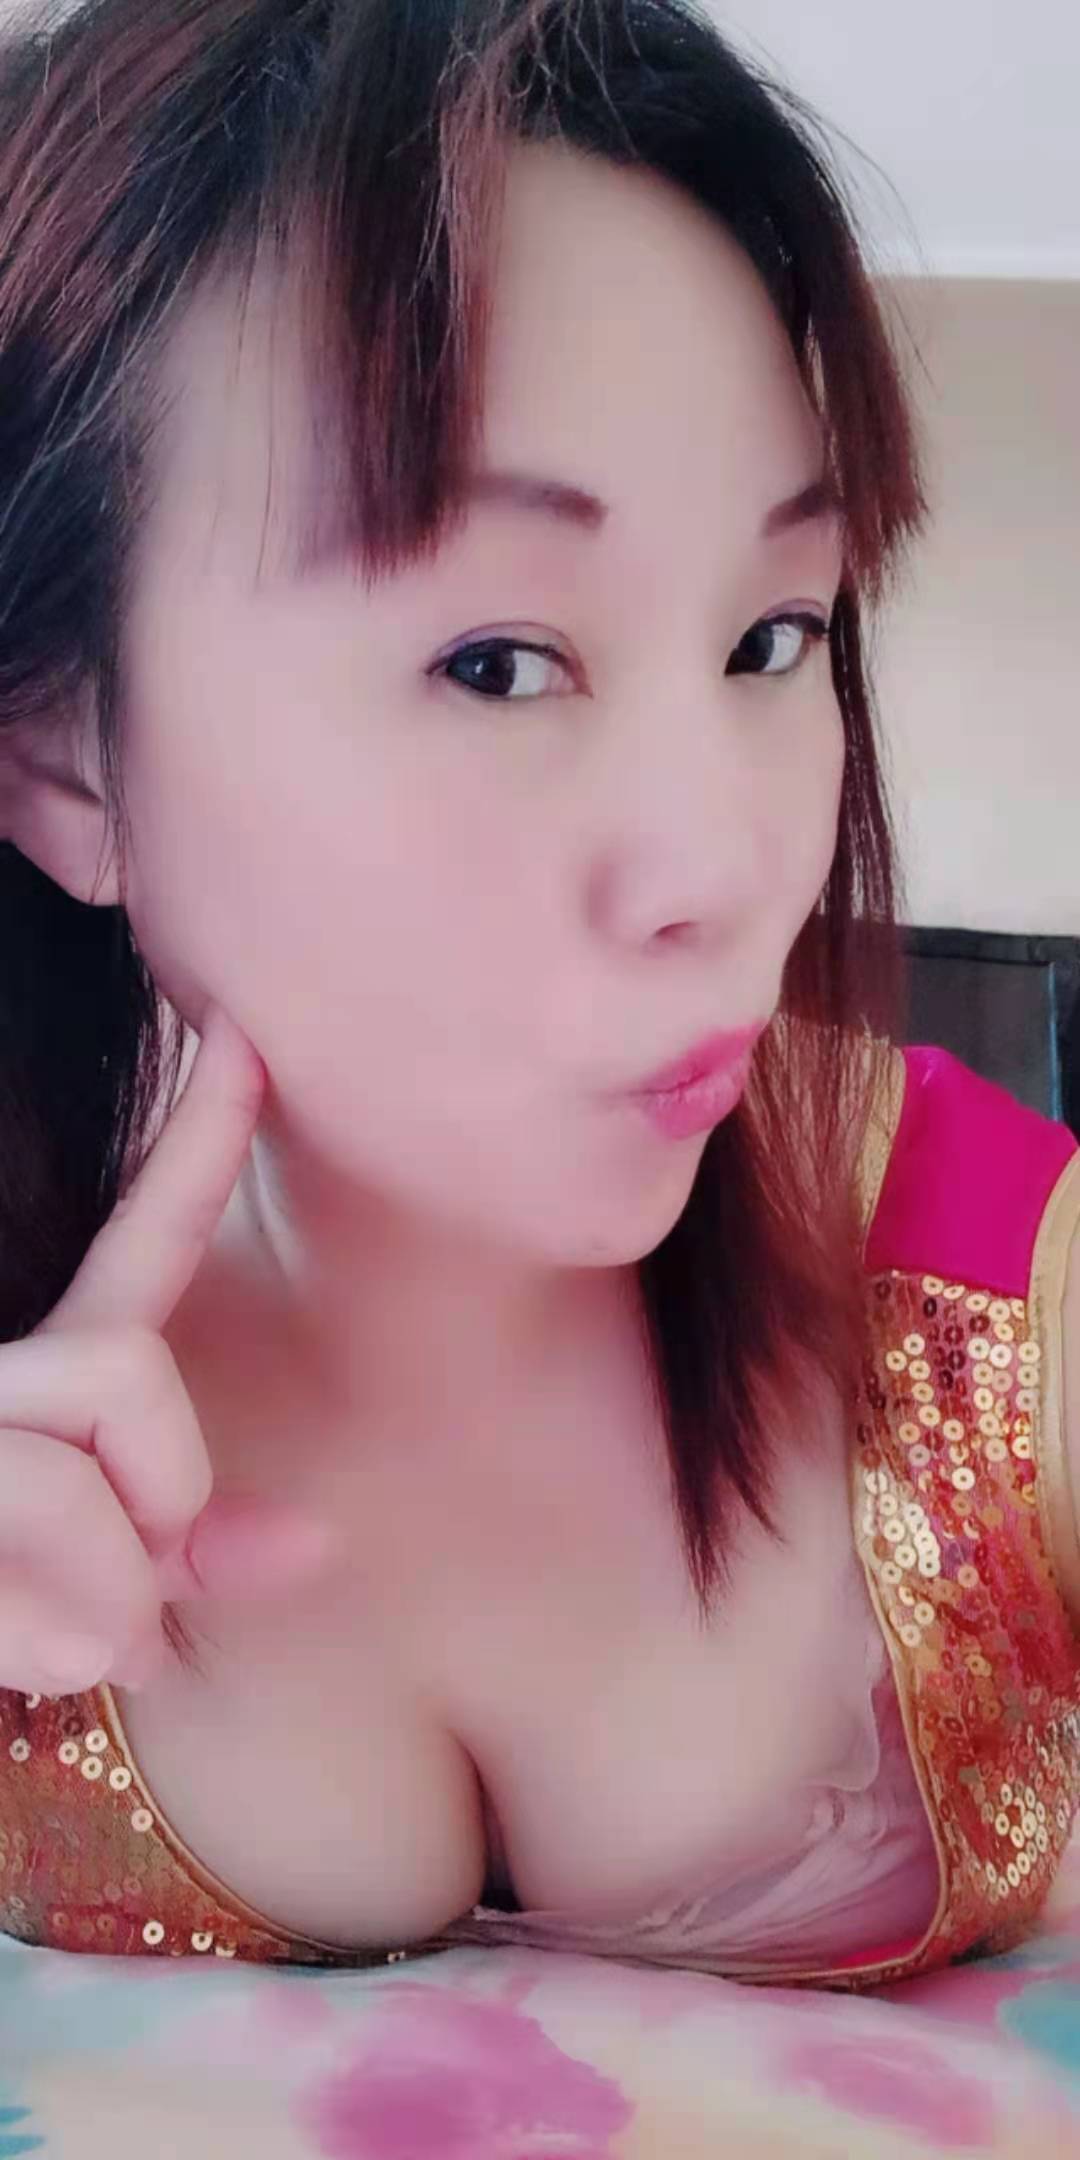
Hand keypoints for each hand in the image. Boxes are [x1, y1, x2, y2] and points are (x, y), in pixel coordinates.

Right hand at [0, 1007, 318, 1697]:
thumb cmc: (5, 1614)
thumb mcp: (105, 1593)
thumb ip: (193, 1553)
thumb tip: (313, 1542)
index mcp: (55, 1368)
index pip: (144, 1243)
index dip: (196, 1135)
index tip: (238, 1025)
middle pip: (127, 1368)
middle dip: (153, 1511)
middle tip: (119, 1612)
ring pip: (72, 1473)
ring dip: (94, 1603)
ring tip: (49, 1647)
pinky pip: (24, 1537)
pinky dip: (40, 1639)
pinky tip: (7, 1655)